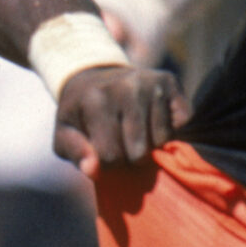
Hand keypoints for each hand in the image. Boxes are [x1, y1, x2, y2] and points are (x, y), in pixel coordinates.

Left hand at [54, 64, 188, 177]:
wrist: (95, 76)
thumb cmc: (80, 114)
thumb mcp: (64, 134)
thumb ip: (75, 153)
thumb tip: (92, 169)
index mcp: (96, 99)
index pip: (111, 157)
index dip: (107, 164)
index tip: (102, 151)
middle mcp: (127, 87)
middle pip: (139, 153)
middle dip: (130, 158)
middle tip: (121, 143)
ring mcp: (152, 83)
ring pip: (161, 142)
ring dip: (150, 147)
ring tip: (136, 133)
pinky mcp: (171, 82)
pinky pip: (181, 127)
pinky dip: (169, 133)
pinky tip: (152, 123)